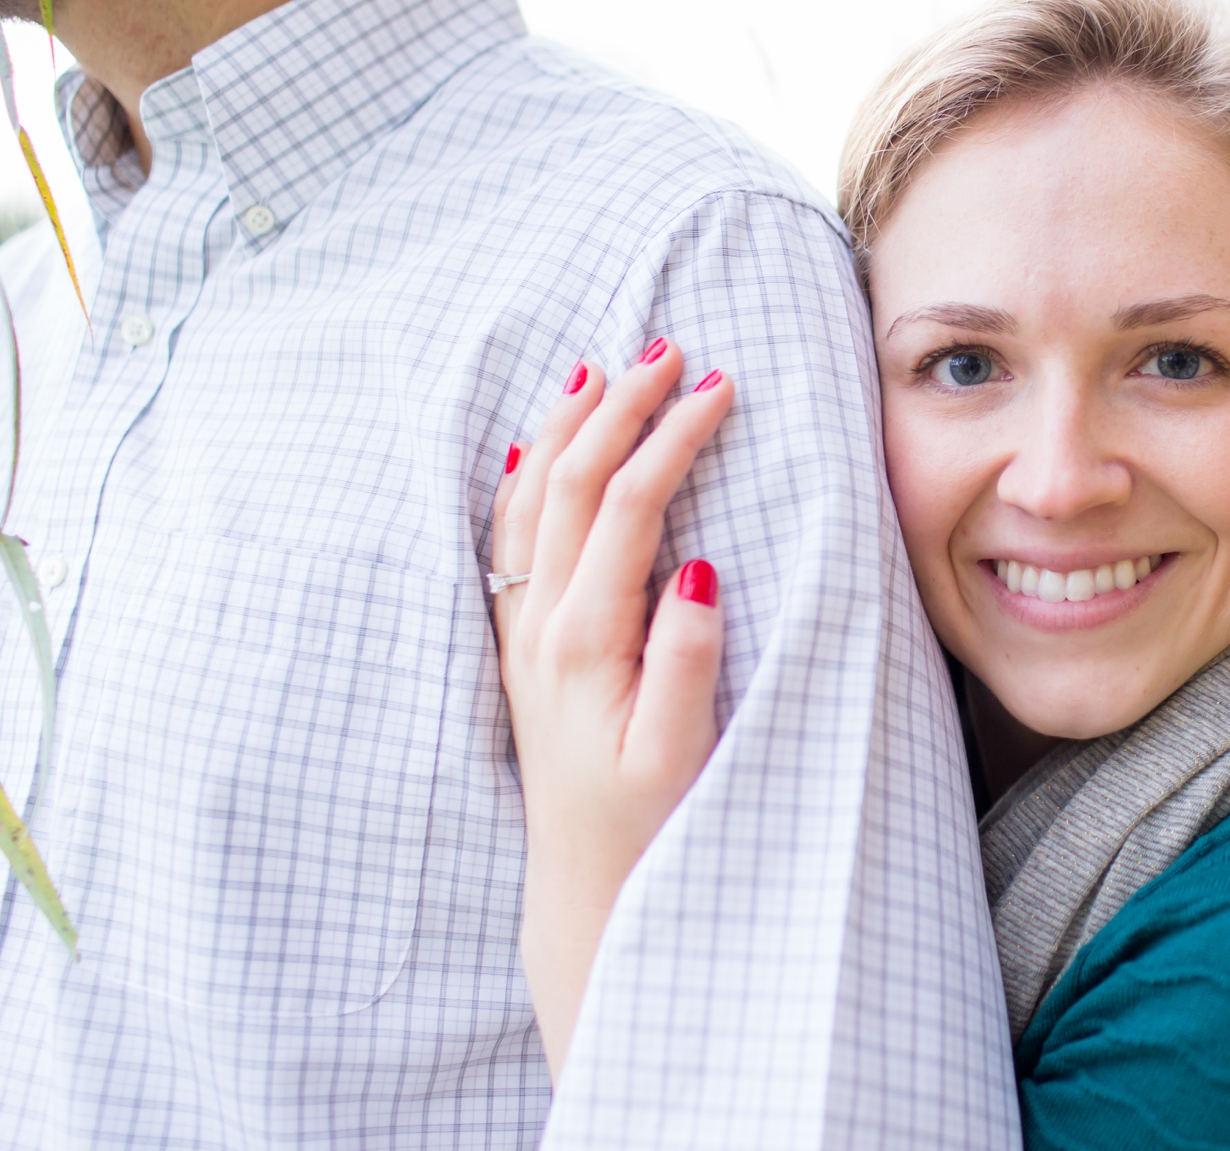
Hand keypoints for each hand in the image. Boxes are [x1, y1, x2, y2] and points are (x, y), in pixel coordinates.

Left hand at [490, 338, 733, 1072]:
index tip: (718, 386)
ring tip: (598, 372)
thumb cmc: (644, 820)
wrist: (582, 881)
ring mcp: (522, 630)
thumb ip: (686, 661)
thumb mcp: (679, 753)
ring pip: (531, 499)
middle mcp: (540, 623)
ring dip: (565, 428)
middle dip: (618, 408)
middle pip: (573, 483)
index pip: (630, 505)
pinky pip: (510, 536)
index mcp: (586, 639)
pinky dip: (523, 478)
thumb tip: (696, 570)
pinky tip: (534, 452)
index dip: (672, 438)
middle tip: (666, 349)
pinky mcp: (521, 645)